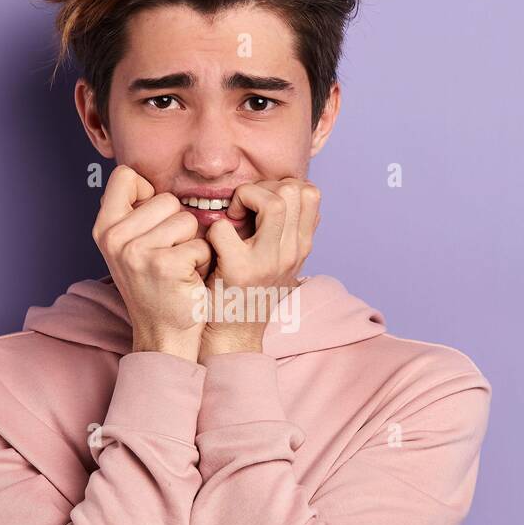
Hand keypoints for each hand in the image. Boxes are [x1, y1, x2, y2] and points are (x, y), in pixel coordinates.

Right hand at [93, 165, 211, 362]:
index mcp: (104, 227)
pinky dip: (203, 262)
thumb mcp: (129, 247)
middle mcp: (114, 237)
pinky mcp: (165, 265)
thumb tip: (144, 180)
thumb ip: (133, 214)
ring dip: (192, 243)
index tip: (152, 221)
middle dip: (177, 225)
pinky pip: (201, 244)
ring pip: (188, 220)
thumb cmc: (155, 286)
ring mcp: (138, 252)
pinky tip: (188, 279)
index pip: (126, 175)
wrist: (163, 335)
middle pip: (166, 199)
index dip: (148, 192)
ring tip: (179, 266)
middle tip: (167, 255)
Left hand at [198, 177, 320, 361]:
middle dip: (263, 187)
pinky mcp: (240, 272)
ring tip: (233, 219)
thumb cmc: (246, 295)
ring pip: (274, 202)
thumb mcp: (277, 262)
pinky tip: (213, 244)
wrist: (233, 339)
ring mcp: (268, 262)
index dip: (281, 186)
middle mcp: (291, 252)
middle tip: (242, 209)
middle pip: (295, 190)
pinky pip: (225, 228)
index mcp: (301, 246)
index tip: (260, 205)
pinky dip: (214, 229)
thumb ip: (281, 231)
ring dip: (245, 198)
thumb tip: (276, 194)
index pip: (310, 192)